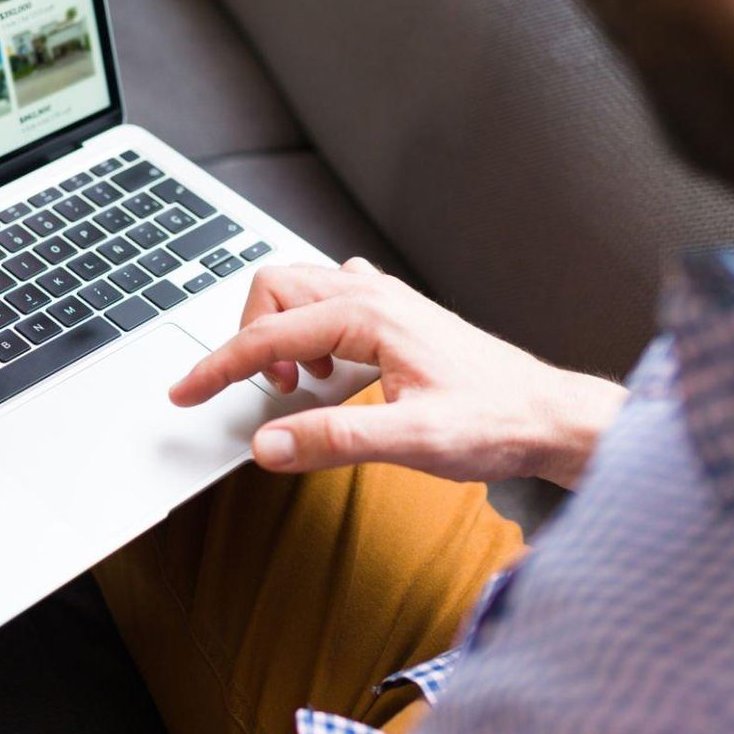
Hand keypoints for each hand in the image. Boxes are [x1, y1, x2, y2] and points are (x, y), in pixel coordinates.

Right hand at [169, 258, 625, 486]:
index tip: (184, 392)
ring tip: (308, 387)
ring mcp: (385, 299)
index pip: (268, 333)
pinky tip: (335, 372)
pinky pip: (330, 301)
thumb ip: (334, 440)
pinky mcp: (395, 315)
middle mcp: (373, 294)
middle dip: (254, 339)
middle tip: (277, 394)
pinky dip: (312, 332)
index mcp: (369, 313)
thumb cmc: (495, 421)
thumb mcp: (412, 441)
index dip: (218, 366)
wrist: (549, 415)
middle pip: (274, 289)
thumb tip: (269, 444)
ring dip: (283, 334)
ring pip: (300, 290)